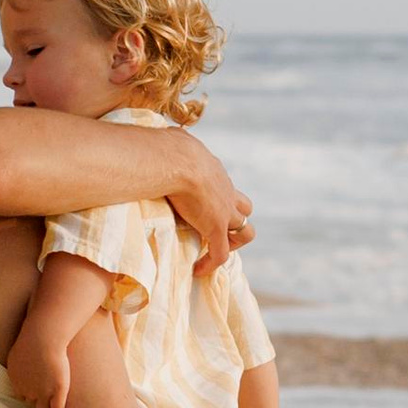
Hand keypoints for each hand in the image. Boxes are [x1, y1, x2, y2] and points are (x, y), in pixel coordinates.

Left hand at [7, 330, 73, 407]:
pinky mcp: (57, 392)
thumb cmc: (34, 336)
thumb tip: (21, 355)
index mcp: (16, 380)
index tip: (37, 392)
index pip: (22, 394)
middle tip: (46, 402)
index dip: (30, 393)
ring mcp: (42, 393)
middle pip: (31, 402)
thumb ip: (20, 357)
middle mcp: (26, 389)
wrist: (44, 336)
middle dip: (37, 401)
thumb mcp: (21, 348)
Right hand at [168, 135, 253, 276]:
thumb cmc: (169, 149)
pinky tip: (197, 270)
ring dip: (234, 242)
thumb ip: (173, 142)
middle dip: (234, 220)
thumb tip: (161, 137)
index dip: (218, 199)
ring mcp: (224, 212)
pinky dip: (212, 264)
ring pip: (246, 232)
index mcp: (215, 173)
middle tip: (215, 229)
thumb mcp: (174, 141)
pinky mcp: (216, 228)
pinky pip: (221, 254)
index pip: (225, 187)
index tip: (199, 207)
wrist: (177, 161)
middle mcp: (226, 192)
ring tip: (213, 250)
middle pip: (244, 209)